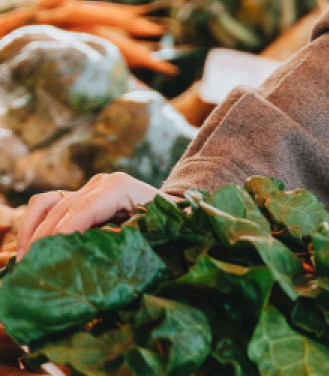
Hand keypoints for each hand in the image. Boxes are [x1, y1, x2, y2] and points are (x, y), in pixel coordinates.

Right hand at [15, 173, 172, 259]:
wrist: (176, 211)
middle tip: (33, 271)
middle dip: (43, 241)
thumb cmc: (171, 227)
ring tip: (26, 263)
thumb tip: (95, 254)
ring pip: (46, 205)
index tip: (46, 260)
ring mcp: (87, 188)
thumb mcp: (157, 235)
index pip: (82, 211)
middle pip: (61, 210)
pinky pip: (46, 206)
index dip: (62, 235)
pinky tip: (28, 251)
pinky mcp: (78, 196)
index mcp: (120, 187)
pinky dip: (33, 225)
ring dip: (32, 233)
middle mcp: (100, 183)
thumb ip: (129, 242)